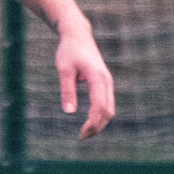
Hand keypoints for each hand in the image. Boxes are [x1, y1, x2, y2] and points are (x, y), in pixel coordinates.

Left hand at [53, 20, 115, 138]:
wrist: (78, 36)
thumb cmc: (69, 51)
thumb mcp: (64, 69)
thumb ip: (67, 90)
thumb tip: (69, 112)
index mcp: (97, 77)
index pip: (99, 105)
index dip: (92, 122)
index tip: (81, 133)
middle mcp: (106, 80)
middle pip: (107, 110)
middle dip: (97, 126)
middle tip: (81, 137)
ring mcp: (107, 82)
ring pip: (109, 108)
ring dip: (99, 122)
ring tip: (85, 133)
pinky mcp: (105, 83)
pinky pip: (107, 103)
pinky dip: (100, 115)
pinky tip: (90, 122)